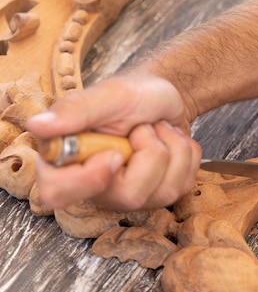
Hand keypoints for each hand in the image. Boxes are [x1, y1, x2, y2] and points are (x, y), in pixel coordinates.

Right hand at [26, 73, 201, 210]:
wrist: (164, 98)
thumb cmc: (132, 94)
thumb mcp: (108, 95)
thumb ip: (75, 110)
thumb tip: (37, 126)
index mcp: (67, 160)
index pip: (57, 193)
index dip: (89, 179)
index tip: (114, 154)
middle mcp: (96, 185)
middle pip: (129, 196)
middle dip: (150, 152)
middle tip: (143, 128)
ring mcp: (130, 195)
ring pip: (165, 190)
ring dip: (172, 147)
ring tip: (157, 130)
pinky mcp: (160, 195)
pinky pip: (184, 183)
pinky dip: (187, 154)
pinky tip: (171, 141)